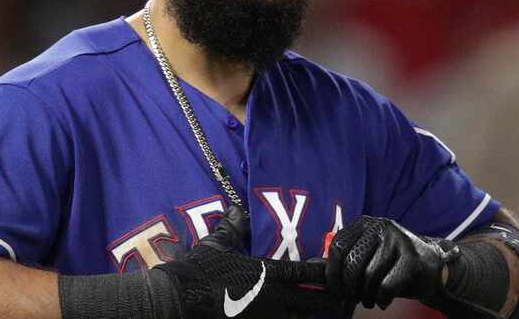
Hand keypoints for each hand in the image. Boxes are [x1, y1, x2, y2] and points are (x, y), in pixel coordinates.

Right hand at [154, 205, 341, 317]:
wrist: (181, 301)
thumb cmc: (199, 271)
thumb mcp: (216, 244)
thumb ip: (231, 228)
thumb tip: (237, 210)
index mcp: (265, 274)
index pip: (304, 273)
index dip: (322, 273)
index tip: (333, 270)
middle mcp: (272, 298)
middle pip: (311, 301)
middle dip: (326, 297)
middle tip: (337, 293)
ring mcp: (266, 318)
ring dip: (309, 313)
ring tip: (316, 308)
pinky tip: (292, 317)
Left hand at [325, 216, 459, 309]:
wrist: (430, 267)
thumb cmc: (391, 265)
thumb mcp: (365, 257)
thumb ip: (342, 260)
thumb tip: (313, 267)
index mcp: (364, 224)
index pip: (338, 246)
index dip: (333, 272)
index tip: (335, 289)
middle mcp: (380, 226)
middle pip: (352, 262)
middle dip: (350, 287)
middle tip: (354, 297)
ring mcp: (397, 239)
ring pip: (369, 276)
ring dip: (366, 296)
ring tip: (370, 298)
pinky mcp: (412, 257)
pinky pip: (386, 286)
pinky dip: (381, 299)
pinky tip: (384, 299)